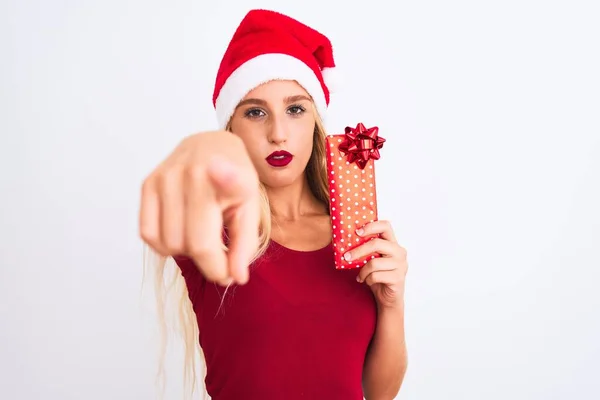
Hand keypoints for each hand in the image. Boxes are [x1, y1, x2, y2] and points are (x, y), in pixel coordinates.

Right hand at [139, 131, 260, 285]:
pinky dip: (165, 244)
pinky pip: (148, 233)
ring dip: (187, 252)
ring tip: (202, 235)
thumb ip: (245, 244)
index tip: (228, 274)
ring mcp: (163, 178)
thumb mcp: (250, 207)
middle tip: (222, 259)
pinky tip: (183, 232)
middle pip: (190, 246)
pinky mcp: (147, 184)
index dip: (216, 263)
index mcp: (221, 178)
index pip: (208, 237)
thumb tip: (236, 277)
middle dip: (210, 264)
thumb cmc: (235, 177)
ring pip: (167, 244)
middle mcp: (188, 175)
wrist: (211, 143)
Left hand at [344, 220, 407, 308]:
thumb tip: (347, 241)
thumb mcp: (373, 259)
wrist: (388, 298)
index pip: (386, 226)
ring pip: (374, 263)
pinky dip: (367, 280)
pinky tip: (367, 282)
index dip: (371, 226)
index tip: (357, 232)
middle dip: (358, 250)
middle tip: (347, 256)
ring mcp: (401, 265)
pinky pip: (375, 276)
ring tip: (360, 276)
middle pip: (377, 243)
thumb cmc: (379, 275)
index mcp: (393, 244)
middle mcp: (400, 252)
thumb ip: (368, 250)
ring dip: (362, 271)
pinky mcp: (398, 278)